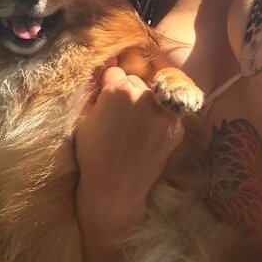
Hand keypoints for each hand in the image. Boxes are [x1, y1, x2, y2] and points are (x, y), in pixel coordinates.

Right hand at [75, 59, 184, 261]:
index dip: (109, 87)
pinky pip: (167, 114)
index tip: (107, 102)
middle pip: (136, 82)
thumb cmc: (93, 155)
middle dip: (129, 94)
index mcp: (118, 90)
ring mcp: (164, 113)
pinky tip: (147, 137)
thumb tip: (106, 72)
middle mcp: (145, 96)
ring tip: (136, 129)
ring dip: (146, 105)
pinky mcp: (176, 128)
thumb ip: (97, 94)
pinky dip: (159, 121)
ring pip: (154, 96)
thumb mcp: (85, 119)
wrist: (116, 188)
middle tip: (121, 118)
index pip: (116, 73)